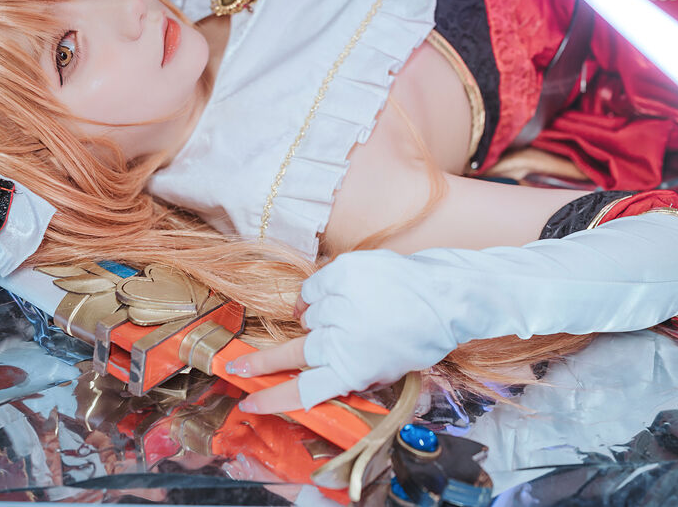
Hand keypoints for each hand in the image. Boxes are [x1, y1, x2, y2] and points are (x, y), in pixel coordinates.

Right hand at [226, 250, 461, 412]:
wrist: (444, 296)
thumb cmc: (419, 337)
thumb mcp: (386, 371)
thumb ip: (351, 375)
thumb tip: (320, 377)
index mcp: (352, 370)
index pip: (302, 391)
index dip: (272, 398)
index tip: (249, 403)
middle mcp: (340, 338)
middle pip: (289, 355)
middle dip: (258, 363)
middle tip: (233, 365)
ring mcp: (338, 303)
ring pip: (306, 318)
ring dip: (316, 322)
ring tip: (345, 318)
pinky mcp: (340, 274)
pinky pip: (312, 290)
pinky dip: (317, 297)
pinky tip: (332, 300)